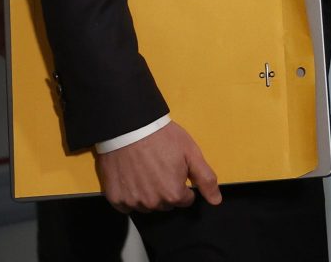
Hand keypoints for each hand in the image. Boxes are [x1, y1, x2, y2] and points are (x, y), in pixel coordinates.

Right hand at [95, 121, 220, 213]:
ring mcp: (132, 201)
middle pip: (164, 203)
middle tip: (158, 166)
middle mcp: (153, 203)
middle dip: (165, 189)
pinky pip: (125, 205)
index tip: (173, 168)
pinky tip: (129, 177)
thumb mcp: (190, 152)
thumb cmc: (161, 136)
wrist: (128, 125)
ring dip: (147, 193)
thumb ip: (205, 178)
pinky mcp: (115, 197)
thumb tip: (216, 200)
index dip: (181, 183)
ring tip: (142, 170)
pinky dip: (128, 195)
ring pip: (146, 205)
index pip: (184, 199)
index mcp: (173, 194)